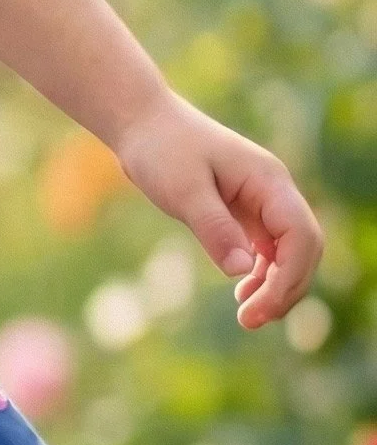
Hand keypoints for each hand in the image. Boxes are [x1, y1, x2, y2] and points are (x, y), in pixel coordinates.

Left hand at [111, 91, 323, 329]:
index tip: (258, 309)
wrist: (142, 123)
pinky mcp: (242, 209)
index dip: (288, 278)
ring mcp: (260, 200)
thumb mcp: (183, 190)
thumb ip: (214, 228)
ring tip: (248, 315)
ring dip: (276, 284)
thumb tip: (243, 270)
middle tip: (251, 321)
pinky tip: (242, 292)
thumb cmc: (161, 149)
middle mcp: (273, 191)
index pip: (301, 236)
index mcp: (269, 181)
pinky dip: (260, 273)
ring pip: (287, 251)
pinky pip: (265, 247)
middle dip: (286, 288)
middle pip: (303, 248)